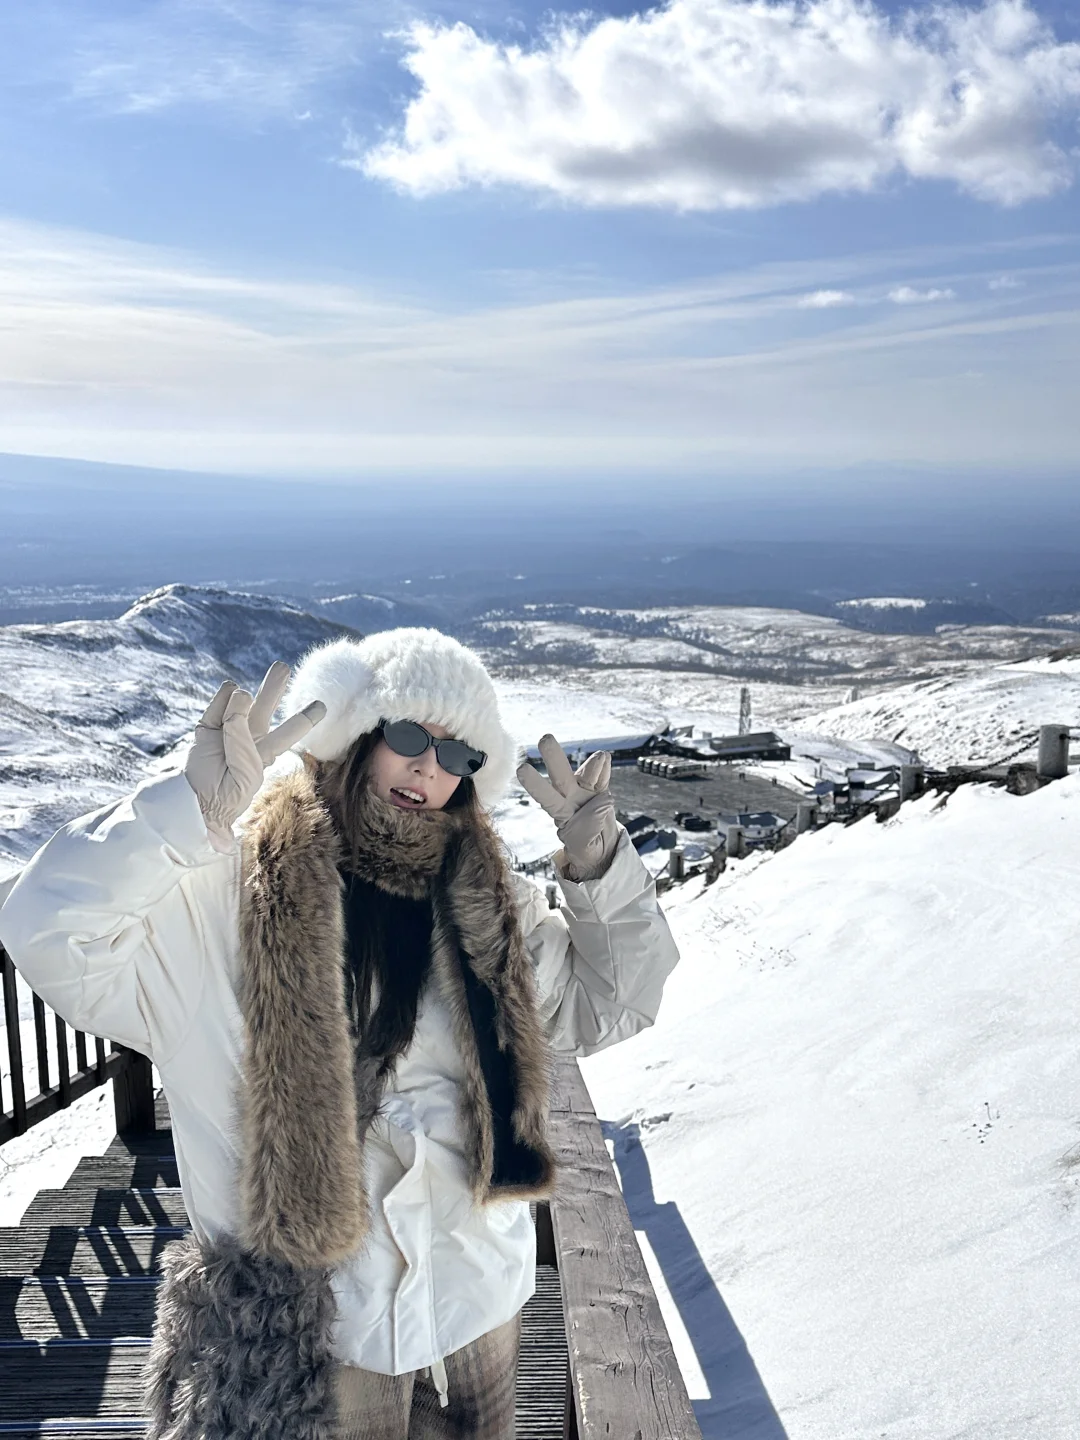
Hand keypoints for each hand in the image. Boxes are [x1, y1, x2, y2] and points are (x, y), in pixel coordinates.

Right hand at [184, 661, 325, 851]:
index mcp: (266, 750)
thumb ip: (242, 739)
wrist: (195, 801)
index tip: (322, 706)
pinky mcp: (207, 725)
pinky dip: (221, 701)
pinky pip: (217, 704)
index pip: (290, 731)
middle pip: (266, 705)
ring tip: (240, 697)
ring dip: (241, 697)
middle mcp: (249, 735)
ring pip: (240, 698)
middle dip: (274, 686)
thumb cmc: (228, 794)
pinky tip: (225, 700)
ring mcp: (227, 728)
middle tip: (283, 667)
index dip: (305, 718)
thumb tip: (241, 695)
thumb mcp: (244, 774)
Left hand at [517, 734, 618, 881]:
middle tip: (545, 739)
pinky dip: (604, 769)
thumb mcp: (583, 851)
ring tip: (600, 757)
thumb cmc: (586, 850)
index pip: (546, 797)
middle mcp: (570, 797)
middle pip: (561, 776)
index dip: (535, 784)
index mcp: (561, 814)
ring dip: (591, 765)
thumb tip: (602, 801)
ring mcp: (586, 792)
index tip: (521, 769)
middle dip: (554, 757)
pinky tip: (604, 759)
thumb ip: (588, 830)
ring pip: (586, 774)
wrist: (603, 849)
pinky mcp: (602, 792)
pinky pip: (603, 779)